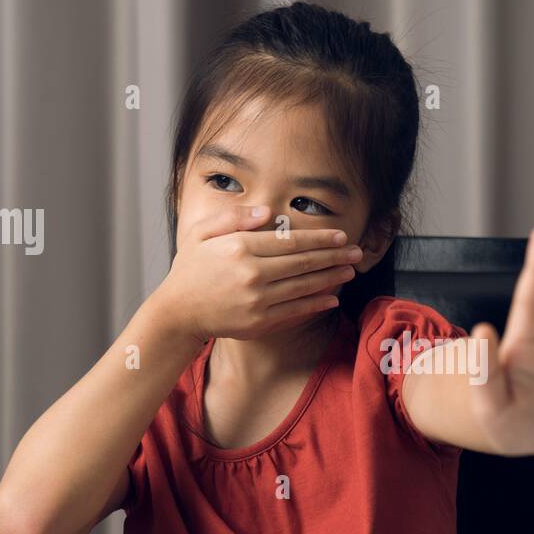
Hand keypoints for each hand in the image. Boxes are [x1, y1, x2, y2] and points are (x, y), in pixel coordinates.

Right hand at [151, 204, 362, 341]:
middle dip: (334, 257)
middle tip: (356, 252)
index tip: (340, 236)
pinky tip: (332, 297)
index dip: (319, 238)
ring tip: (350, 271)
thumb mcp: (202, 233)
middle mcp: (251, 273)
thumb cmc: (191, 268)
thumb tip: (267, 211)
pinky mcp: (259, 323)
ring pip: (304, 287)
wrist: (177, 311)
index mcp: (239, 247)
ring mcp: (257, 301)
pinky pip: (295, 311)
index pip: (290, 240)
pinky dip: (316, 303)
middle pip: (303, 262)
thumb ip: (234, 217)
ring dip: (331, 278)